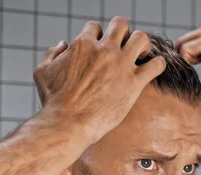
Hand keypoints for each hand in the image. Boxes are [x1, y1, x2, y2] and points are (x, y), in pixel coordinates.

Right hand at [33, 17, 165, 142]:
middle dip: (122, 33)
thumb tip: (63, 44)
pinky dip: (158, 64)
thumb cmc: (53, 101)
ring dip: (143, 45)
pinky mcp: (134, 83)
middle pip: (120, 24)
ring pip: (141, 38)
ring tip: (141, 56)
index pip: (96, 27)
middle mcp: (104, 50)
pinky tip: (154, 70)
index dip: (98, 37)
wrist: (68, 123)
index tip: (100, 49)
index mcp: (83, 44)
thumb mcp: (43, 72)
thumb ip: (52, 53)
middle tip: (123, 48)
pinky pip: (156, 64)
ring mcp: (121, 65)